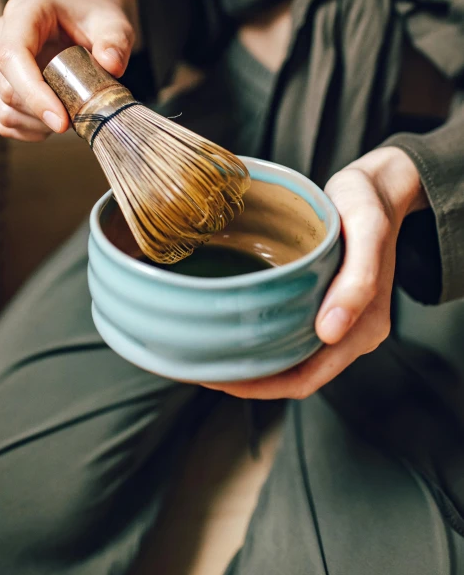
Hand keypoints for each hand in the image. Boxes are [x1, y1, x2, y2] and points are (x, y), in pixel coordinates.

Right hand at [0, 0, 140, 141]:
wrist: (92, 25)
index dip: (33, 93)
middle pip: (7, 89)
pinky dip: (33, 130)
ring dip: (40, 124)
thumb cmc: (99, 20)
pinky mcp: (1, 86)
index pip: (12, 56)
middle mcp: (2, 34)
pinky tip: (58, 119)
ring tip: (72, 114)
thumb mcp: (115, 24)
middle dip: (43, 114)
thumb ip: (117, 40)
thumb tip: (112, 64)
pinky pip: (7, 122)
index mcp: (24, 11)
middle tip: (79, 119)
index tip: (62, 121)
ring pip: (5, 109)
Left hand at [202, 146, 427, 399]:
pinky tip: (231, 325)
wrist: (376, 187)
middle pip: (291, 375)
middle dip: (246, 379)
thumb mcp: (367, 231)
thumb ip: (358, 281)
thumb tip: (330, 331)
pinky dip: (259, 337)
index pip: (306, 379)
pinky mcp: (320, 301)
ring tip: (206, 352)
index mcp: (364, 327)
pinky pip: (287, 332)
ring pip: (287, 357)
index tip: (219, 379)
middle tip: (198, 366)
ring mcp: (334, 318)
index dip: (261, 387)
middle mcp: (349, 331)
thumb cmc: (369, 204)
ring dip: (249, 362)